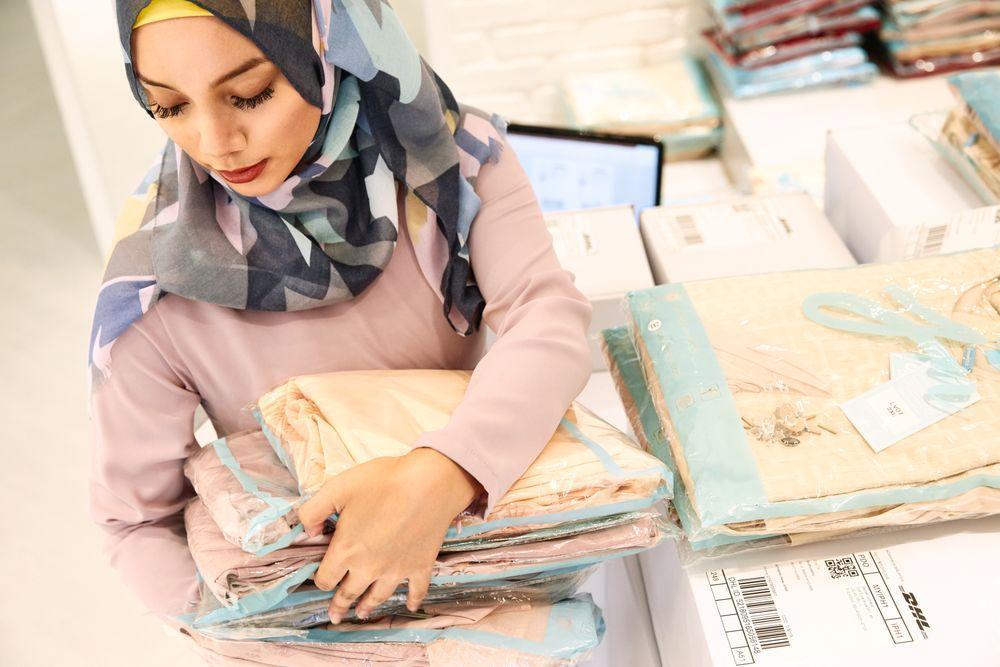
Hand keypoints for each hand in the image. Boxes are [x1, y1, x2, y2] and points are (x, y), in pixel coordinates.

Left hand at [296, 448, 480, 622]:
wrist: (429, 484)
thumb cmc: (383, 482)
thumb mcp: (338, 487)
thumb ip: (313, 510)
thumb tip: (307, 531)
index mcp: (346, 550)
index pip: (326, 577)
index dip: (321, 580)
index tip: (322, 580)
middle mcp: (369, 567)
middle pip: (349, 592)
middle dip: (339, 604)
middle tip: (335, 615)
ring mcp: (396, 570)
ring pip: (378, 596)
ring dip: (367, 606)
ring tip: (361, 613)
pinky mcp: (420, 566)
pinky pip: (416, 590)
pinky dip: (413, 600)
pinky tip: (411, 606)